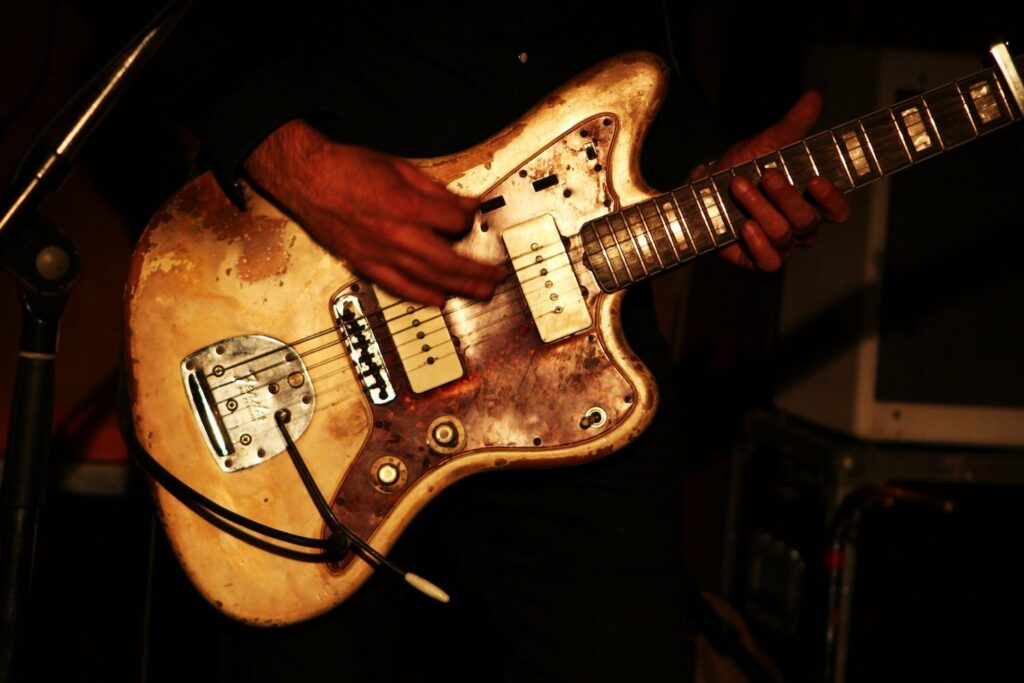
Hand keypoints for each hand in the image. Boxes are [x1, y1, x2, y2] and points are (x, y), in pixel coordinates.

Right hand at [243, 119, 503, 304]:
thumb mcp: (398, 166)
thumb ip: (434, 190)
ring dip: (460, 288)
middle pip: (449, 261)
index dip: (470, 219)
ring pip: (429, 279)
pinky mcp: (366, 264)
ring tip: (481, 293)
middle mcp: (396, 235)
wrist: (306, 178)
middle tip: (496, 277)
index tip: (476, 217)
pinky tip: (439, 299)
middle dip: (477, 271)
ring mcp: (380, 254)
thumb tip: (462, 204)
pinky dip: (423, 295)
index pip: (455, 222)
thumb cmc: (345, 168)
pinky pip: (400, 287)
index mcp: (406, 205)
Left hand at [693, 91, 850, 270]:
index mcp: (811, 202)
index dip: (832, 199)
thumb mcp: (766, 144)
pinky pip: (768, 262)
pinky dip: (758, 245)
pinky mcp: (755, 258)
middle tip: (766, 174)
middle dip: (785, 197)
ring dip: (760, 209)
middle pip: (807, 221)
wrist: (703, 187)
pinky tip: (745, 226)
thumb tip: (814, 96)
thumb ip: (792, 126)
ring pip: (783, 235)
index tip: (816, 180)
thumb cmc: (742, 166)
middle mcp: (800, 227)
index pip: (838, 210)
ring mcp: (779, 245)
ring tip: (738, 186)